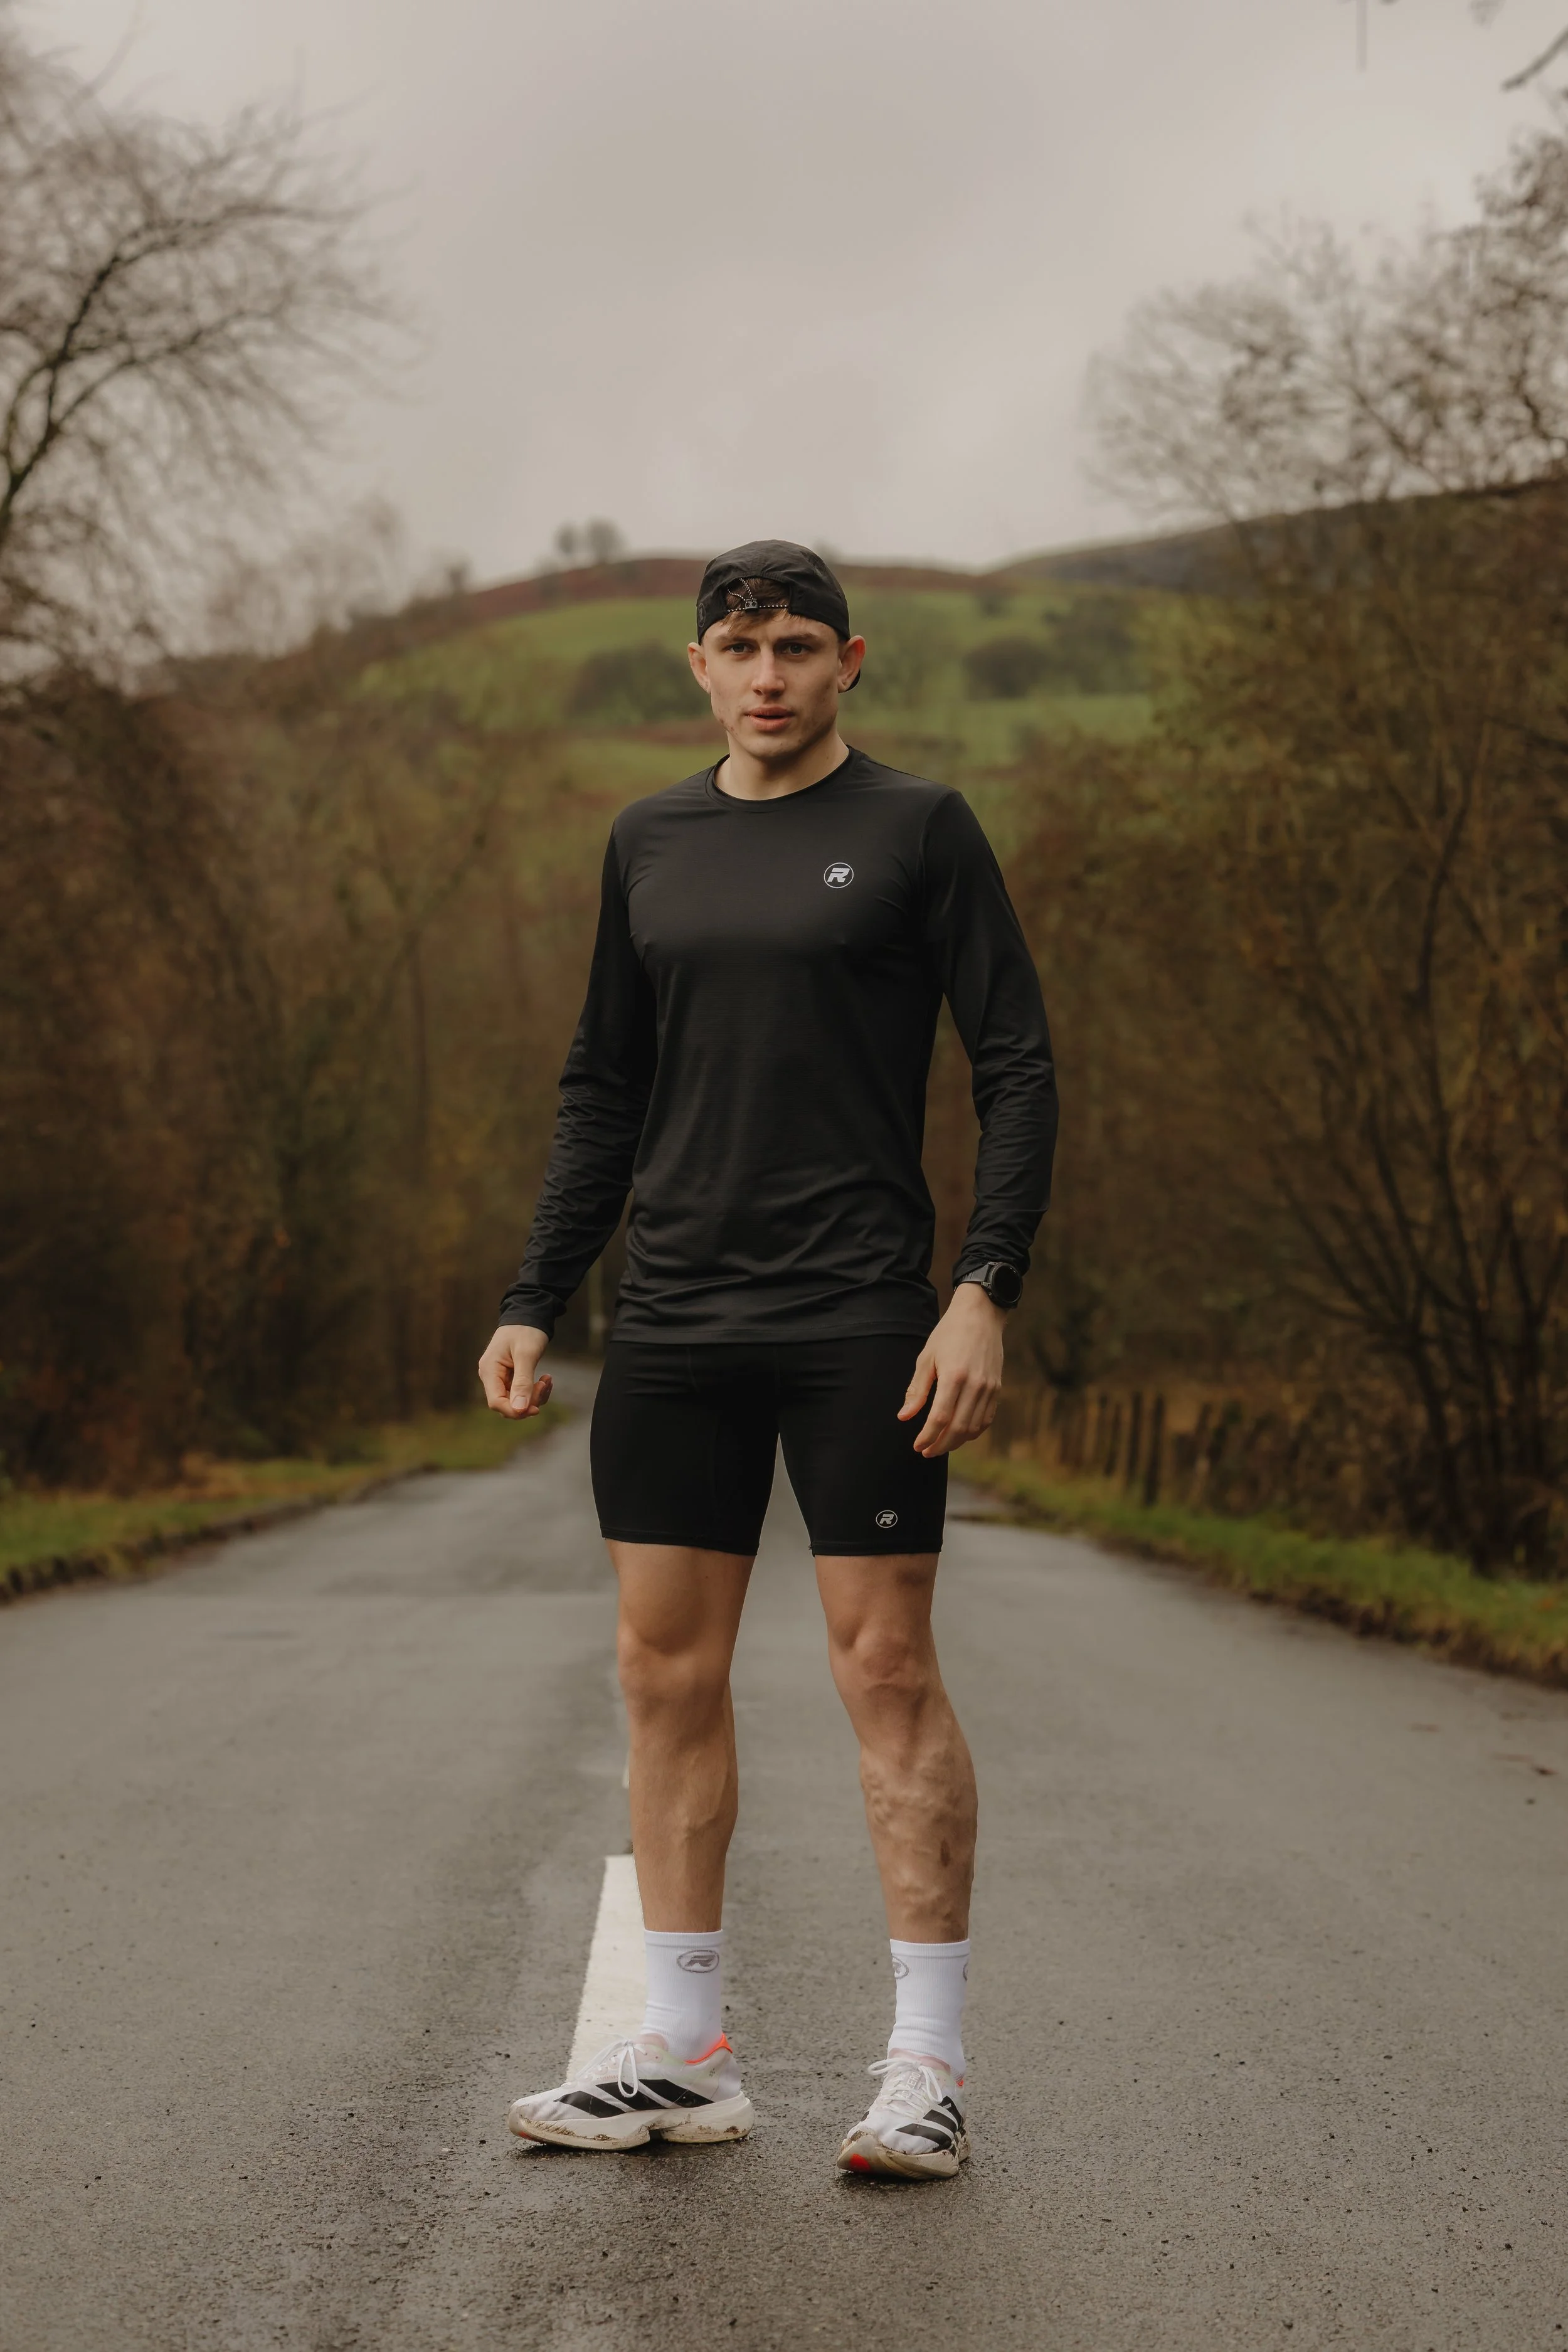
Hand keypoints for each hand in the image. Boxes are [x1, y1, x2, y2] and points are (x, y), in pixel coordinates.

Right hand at [478, 1323, 553, 1418]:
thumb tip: (519, 1410)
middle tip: (545, 1384)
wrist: (529, 1314)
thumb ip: (522, 1382)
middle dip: (529, 1401)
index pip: (496, 1402)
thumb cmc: (526, 1330)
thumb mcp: (526, 1355)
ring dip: (535, 1395)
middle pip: (507, 1404)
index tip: (536, 1409)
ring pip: (517, 1401)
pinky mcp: (511, 1377)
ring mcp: (500, 1377)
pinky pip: (522, 1392)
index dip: (515, 1411)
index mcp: (489, 1370)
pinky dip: (536, 1390)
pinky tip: (546, 1378)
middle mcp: (491, 1376)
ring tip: (548, 1379)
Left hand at [898, 1282, 1005, 1457]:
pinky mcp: (997, 1389)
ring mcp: (989, 1388)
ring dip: (956, 1442)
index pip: (940, 1418)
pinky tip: (959, 1434)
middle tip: (926, 1451)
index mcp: (954, 1376)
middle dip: (941, 1445)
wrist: (981, 1315)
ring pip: (973, 1428)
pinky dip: (972, 1432)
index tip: (917, 1446)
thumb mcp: (926, 1358)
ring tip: (940, 1444)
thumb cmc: (949, 1334)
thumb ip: (917, 1389)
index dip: (928, 1436)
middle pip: (958, 1428)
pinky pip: (986, 1419)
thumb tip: (904, 1416)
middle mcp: (975, 1385)